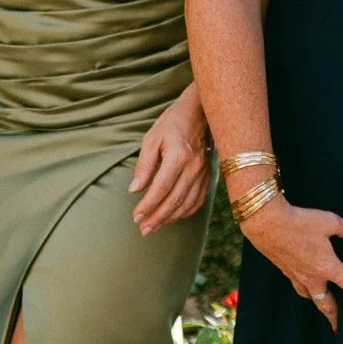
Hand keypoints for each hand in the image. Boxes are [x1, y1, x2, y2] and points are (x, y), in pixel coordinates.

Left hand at [129, 93, 212, 235]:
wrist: (199, 114)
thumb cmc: (171, 124)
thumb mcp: (151, 139)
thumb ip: (143, 165)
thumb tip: (134, 189)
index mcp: (178, 157)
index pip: (161, 189)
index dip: (147, 205)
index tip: (135, 216)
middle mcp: (193, 167)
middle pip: (175, 200)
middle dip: (157, 218)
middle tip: (143, 229)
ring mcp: (203, 173)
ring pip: (187, 204)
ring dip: (170, 218)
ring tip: (154, 226)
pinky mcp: (208, 176)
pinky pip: (198, 200)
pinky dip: (185, 212)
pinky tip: (173, 217)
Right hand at [242, 194, 342, 328]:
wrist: (266, 223)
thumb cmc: (299, 222)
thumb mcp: (330, 222)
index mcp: (327, 268)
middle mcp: (312, 278)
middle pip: (326, 304)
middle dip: (334, 317)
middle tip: (339, 329)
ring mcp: (296, 276)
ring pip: (309, 297)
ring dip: (318, 304)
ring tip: (323, 309)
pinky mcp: (284, 270)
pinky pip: (296, 286)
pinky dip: (303, 290)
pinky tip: (303, 285)